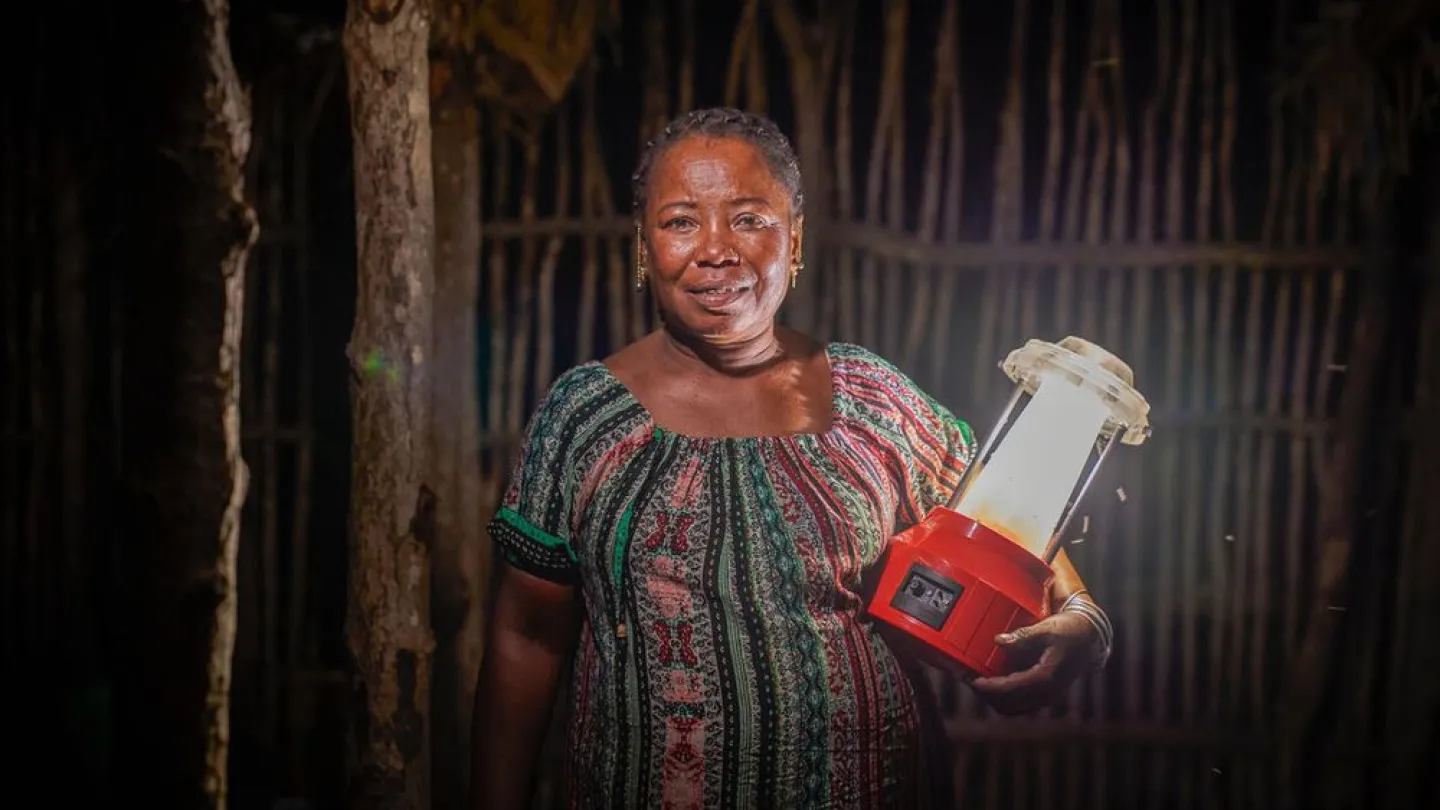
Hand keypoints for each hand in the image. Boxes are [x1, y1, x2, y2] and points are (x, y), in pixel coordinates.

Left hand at [968, 612, 1099, 715]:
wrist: (1090, 639)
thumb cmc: (1069, 631)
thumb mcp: (1046, 629)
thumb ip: (1022, 637)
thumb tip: (999, 641)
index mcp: (1046, 678)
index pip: (1011, 689)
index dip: (989, 688)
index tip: (972, 681)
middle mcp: (1046, 693)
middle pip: (1008, 705)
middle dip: (987, 696)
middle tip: (968, 681)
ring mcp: (1045, 697)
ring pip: (1013, 708)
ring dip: (994, 699)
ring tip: (977, 682)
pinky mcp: (1044, 695)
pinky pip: (1019, 703)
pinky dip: (1004, 697)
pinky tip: (993, 682)